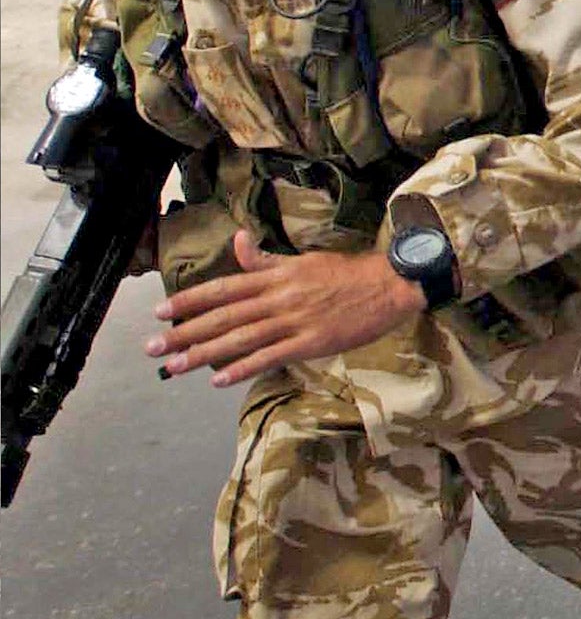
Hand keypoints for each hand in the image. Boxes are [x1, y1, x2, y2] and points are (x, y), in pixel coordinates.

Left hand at [148, 230, 426, 387]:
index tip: (159, 312)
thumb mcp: (302, 260)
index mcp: (276, 276)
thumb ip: (265, 258)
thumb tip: (237, 239)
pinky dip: (243, 368)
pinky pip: (271, 356)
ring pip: (241, 338)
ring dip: (204, 353)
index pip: (223, 288)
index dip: (189, 300)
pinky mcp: (312, 342)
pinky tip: (219, 379)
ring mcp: (295, 321)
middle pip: (223, 316)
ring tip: (174, 366)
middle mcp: (279, 297)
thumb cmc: (347, 272)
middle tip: (152, 346)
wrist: (390, 285)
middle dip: (184, 331)